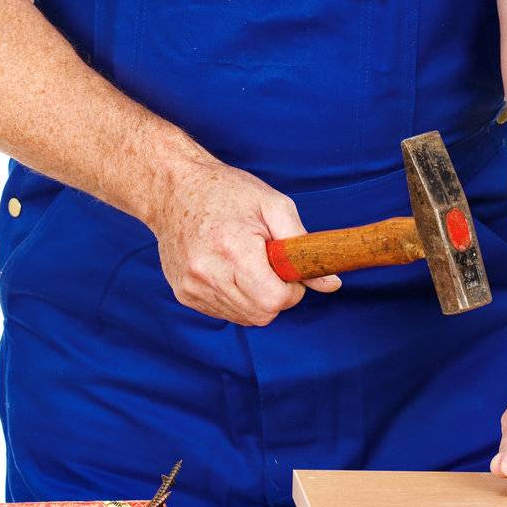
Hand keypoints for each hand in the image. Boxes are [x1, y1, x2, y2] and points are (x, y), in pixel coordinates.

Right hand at [148, 155, 340, 325]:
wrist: (174, 188)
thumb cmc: (227, 191)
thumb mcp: (273, 204)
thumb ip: (302, 245)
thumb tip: (331, 283)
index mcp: (233, 248)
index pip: (275, 300)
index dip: (292, 290)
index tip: (288, 270)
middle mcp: (208, 273)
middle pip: (261, 314)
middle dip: (276, 296)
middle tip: (271, 266)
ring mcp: (192, 287)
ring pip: (243, 317)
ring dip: (256, 298)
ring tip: (247, 263)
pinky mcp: (184, 294)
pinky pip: (224, 311)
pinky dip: (235, 297)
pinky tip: (229, 269)